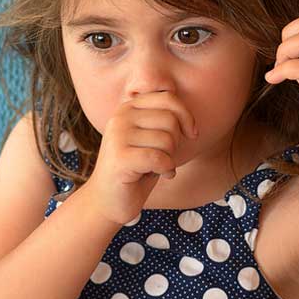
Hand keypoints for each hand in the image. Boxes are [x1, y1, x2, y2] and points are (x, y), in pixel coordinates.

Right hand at [82, 91, 197, 225]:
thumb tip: (188, 118)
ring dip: (170, 158)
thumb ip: (163, 120)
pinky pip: (160, 158)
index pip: (168, 98)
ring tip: (157, 167)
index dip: (186, 116)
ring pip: (167, 140)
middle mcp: (120, 116)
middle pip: (170, 120)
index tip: (191, 134)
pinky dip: (166, 169)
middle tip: (165, 156)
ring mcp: (118, 136)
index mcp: (128, 107)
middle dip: (176, 142)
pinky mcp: (120, 157)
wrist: (107, 199)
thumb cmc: (136, 168)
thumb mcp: (150, 137)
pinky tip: (161, 175)